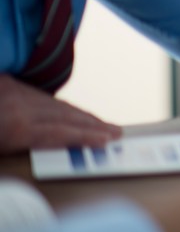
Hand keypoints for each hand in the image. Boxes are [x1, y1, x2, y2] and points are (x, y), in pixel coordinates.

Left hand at [0, 74, 121, 153]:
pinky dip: (58, 105)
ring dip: (80, 114)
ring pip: (56, 103)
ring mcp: (15, 92)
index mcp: (16, 128)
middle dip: (94, 123)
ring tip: (99, 123)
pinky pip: (39, 95)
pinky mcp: (8, 83)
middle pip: (65, 114)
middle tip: (116, 130)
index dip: (86, 136)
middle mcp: (20, 107)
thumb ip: (23, 147)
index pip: (60, 133)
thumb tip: (54, 144)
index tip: (106, 139)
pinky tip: (68, 111)